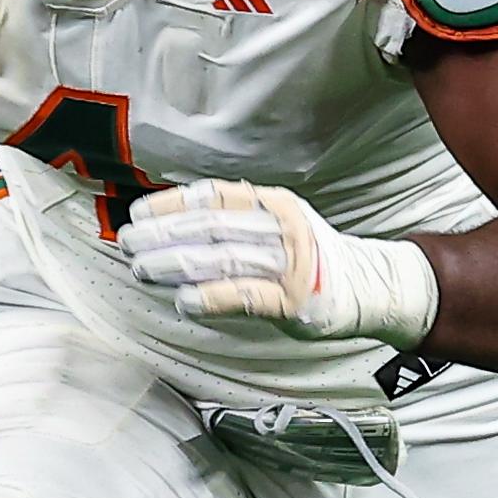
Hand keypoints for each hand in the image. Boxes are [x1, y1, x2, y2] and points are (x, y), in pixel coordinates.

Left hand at [120, 180, 439, 347]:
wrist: (369, 286)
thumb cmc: (311, 258)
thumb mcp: (276, 224)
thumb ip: (233, 222)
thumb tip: (170, 226)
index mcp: (272, 202)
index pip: (214, 196)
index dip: (173, 204)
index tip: (139, 214)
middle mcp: (281, 227)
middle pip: (212, 227)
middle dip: (164, 235)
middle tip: (128, 244)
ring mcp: (290, 264)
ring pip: (224, 259)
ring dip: (177, 265)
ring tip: (143, 270)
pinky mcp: (295, 301)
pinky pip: (248, 296)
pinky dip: (213, 298)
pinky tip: (184, 302)